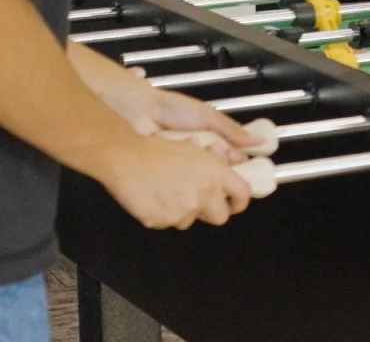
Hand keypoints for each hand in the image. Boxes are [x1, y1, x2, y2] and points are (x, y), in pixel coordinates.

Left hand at [70, 46, 259, 159]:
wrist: (139, 112)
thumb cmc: (173, 109)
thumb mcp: (207, 116)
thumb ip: (231, 129)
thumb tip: (259, 141)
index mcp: (208, 141)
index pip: (228, 159)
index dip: (234, 161)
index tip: (239, 160)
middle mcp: (195, 156)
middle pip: (215, 171)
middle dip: (218, 163)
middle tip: (217, 153)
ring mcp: (180, 167)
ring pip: (199, 177)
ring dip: (201, 164)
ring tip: (198, 146)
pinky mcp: (166, 176)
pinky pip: (180, 181)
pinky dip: (182, 170)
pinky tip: (182, 153)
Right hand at [98, 135, 252, 230]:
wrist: (126, 158)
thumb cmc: (158, 148)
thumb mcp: (193, 148)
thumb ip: (213, 163)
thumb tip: (223, 163)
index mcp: (215, 174)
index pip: (242, 194)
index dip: (240, 201)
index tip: (234, 202)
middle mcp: (203, 195)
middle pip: (220, 217)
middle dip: (212, 210)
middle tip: (199, 200)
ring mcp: (183, 212)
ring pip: (190, 220)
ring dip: (183, 210)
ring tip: (167, 191)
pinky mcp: (162, 222)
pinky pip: (168, 222)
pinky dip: (163, 213)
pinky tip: (153, 196)